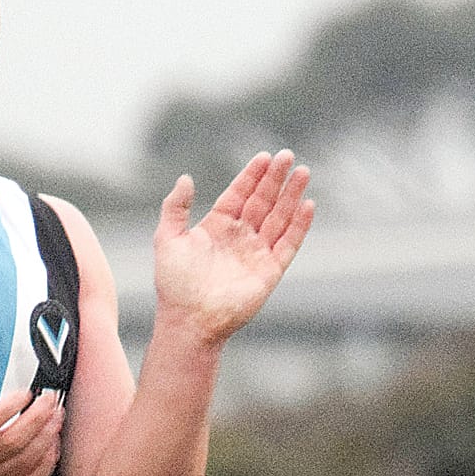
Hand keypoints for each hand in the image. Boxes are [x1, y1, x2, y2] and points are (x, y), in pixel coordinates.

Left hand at [152, 150, 314, 344]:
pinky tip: (307, 205)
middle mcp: (240, 237)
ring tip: (303, 172)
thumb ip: (175, 207)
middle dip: (275, 178)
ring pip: (279, 217)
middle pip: (263, 201)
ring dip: (292, 195)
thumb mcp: (167, 238)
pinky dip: (299, 225)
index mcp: (217, 227)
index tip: (265, 156)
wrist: (189, 320)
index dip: (252, 175)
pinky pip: (288, 244)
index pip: (239, 194)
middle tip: (288, 155)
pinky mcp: (270, 271)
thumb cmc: (174, 283)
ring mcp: (257, 253)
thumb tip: (186, 178)